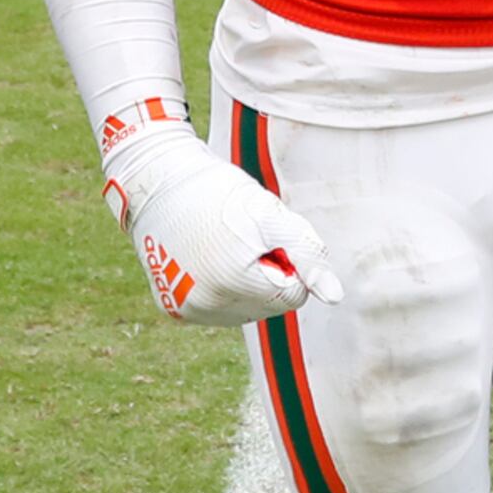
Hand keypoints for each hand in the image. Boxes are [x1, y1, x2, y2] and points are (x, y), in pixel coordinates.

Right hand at [100, 122, 343, 325]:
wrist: (156, 181)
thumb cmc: (219, 193)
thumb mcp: (270, 215)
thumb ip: (307, 255)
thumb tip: (335, 297)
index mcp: (237, 283)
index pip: (294, 295)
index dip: (286, 261)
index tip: (263, 235)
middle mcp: (210, 306)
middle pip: (269, 306)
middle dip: (266, 274)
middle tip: (242, 238)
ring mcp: (188, 310)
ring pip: (244, 311)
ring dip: (244, 284)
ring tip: (221, 246)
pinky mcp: (173, 309)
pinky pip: (217, 311)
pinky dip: (220, 289)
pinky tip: (205, 258)